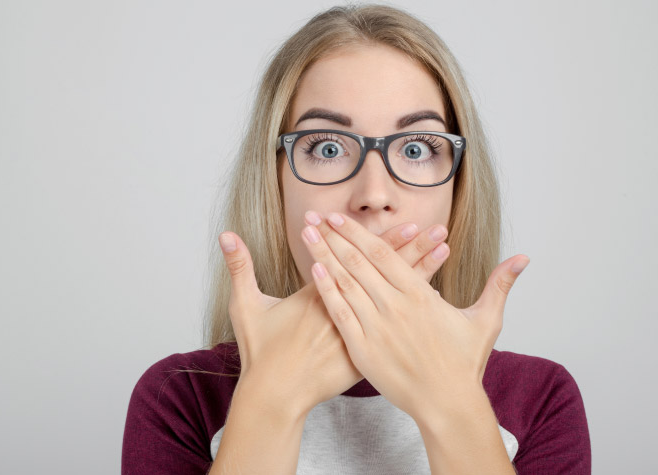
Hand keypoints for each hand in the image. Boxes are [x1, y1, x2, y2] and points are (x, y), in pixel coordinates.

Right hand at [217, 221, 451, 414]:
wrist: (274, 394)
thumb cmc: (260, 351)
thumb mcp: (244, 306)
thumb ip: (239, 267)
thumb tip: (226, 235)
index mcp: (321, 296)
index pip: (358, 262)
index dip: (383, 243)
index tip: (406, 224)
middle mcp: (345, 311)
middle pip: (384, 276)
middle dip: (412, 251)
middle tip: (437, 230)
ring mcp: (357, 334)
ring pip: (394, 299)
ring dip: (420, 275)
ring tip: (442, 254)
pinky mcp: (363, 354)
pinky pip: (394, 329)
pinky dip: (412, 314)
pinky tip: (432, 299)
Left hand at [300, 211, 528, 422]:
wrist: (448, 404)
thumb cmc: (464, 364)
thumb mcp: (485, 321)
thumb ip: (499, 284)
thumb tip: (522, 258)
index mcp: (420, 296)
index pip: (383, 254)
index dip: (358, 233)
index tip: (340, 217)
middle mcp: (395, 307)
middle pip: (358, 262)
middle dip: (334, 237)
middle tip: (315, 217)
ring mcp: (376, 327)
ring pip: (345, 283)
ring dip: (324, 256)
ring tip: (307, 236)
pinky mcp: (363, 349)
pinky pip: (340, 314)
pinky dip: (326, 291)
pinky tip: (313, 272)